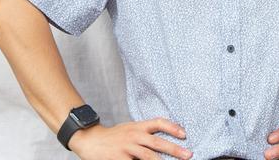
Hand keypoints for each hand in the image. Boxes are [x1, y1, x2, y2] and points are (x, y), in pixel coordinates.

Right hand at [67, 118, 191, 159]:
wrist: (90, 140)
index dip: (173, 127)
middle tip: (188, 155)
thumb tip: (164, 140)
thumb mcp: (129, 129)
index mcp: (138, 127)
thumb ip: (145, 133)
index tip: (184, 134)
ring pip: (148, 156)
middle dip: (175, 149)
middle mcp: (134, 135)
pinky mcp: (119, 159)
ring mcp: (127, 148)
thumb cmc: (113, 137)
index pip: (158, 122)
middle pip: (157, 142)